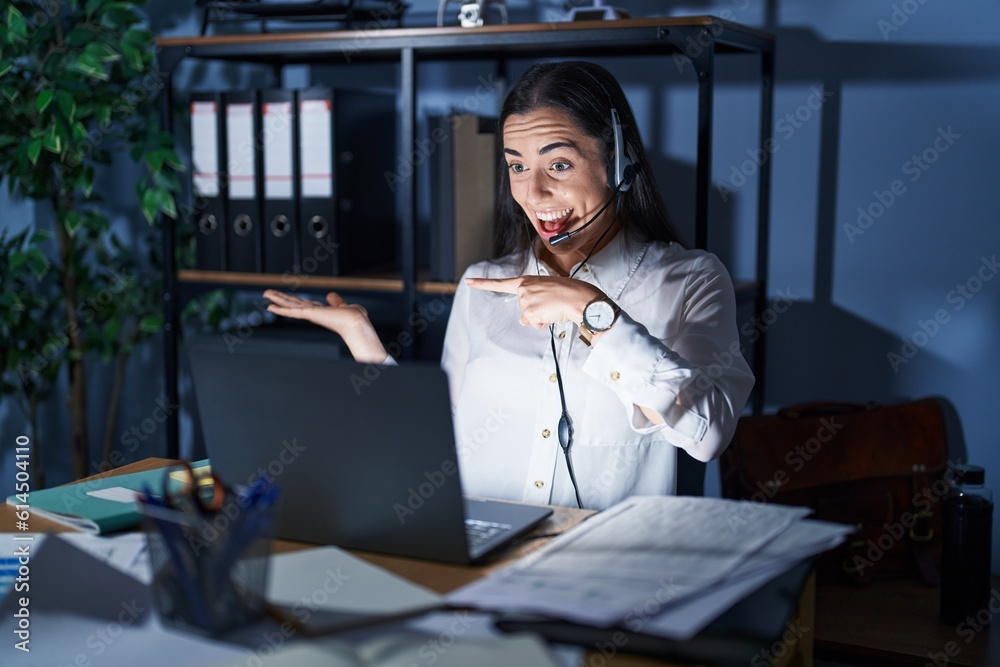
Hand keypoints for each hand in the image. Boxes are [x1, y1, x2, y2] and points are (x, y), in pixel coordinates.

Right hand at [263, 290, 387, 362]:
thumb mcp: (344, 306)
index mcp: (321, 311)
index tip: (285, 297)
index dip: (293, 300)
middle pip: (293, 303)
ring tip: (265, 294)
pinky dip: (281, 309)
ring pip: (290, 305)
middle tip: (267, 293)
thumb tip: (331, 295)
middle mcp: (313, 313)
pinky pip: (292, 311)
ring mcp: (310, 314)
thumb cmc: (355, 318)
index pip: (303, 304)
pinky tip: (270, 306)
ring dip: (277, 299)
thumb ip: (336, 301)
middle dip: (280, 298)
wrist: (356, 323)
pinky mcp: (309, 314)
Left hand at [466, 276, 602, 328]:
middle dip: (536, 312)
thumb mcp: (547, 292)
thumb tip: (523, 320)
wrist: (579, 297)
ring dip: (542, 317)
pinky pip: (535, 324)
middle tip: (552, 304)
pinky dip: (544, 323)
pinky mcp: (529, 312)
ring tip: (554, 307)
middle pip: (522, 310)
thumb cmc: (569, 292)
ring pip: (529, 319)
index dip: (482, 283)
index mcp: (526, 280)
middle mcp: (523, 289)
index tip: (468, 281)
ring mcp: (525, 300)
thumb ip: (533, 300)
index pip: (500, 283)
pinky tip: (553, 313)